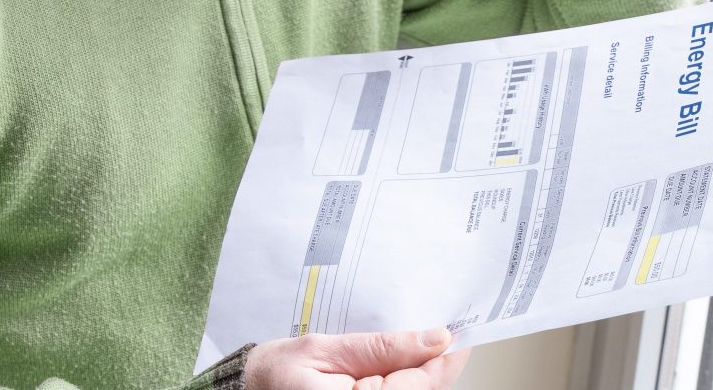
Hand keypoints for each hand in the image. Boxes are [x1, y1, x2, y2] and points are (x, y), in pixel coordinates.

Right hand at [242, 328, 470, 389]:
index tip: (461, 334)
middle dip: (437, 364)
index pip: (420, 384)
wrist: (251, 389)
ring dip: (425, 373)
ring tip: (428, 341)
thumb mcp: (326, 348)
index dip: (445, 360)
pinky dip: (409, 381)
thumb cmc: (279, 370)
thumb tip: (433, 338)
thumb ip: (380, 348)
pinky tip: (408, 362)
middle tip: (449, 329)